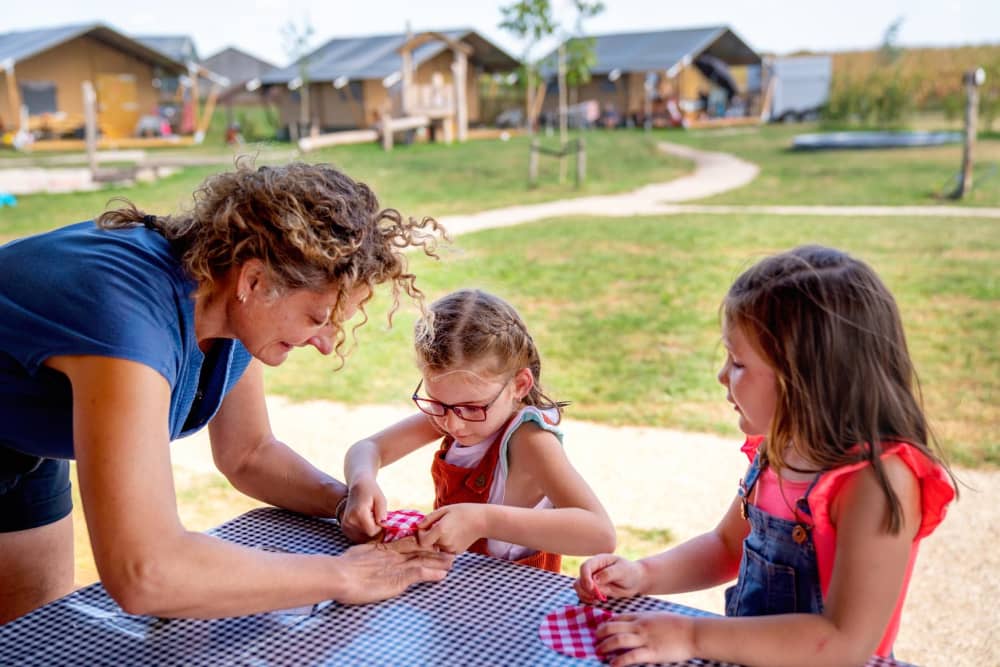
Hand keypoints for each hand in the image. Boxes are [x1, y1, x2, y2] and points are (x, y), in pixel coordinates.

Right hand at [332, 538, 454, 604]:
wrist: (339, 574)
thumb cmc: (342, 567)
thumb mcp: (357, 554)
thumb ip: (366, 553)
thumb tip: (366, 555)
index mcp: (383, 548)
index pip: (406, 543)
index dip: (420, 541)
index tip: (431, 539)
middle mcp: (393, 555)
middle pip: (418, 550)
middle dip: (434, 549)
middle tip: (449, 548)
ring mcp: (396, 565)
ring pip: (422, 560)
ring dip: (438, 561)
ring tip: (452, 561)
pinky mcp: (398, 578)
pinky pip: (419, 574)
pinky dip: (431, 574)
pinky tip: (442, 575)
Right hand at [340, 481, 386, 542]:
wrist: (358, 486)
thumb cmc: (371, 491)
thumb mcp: (381, 499)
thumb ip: (382, 512)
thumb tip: (383, 524)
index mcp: (358, 513)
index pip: (372, 532)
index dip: (380, 527)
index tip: (380, 517)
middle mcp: (349, 521)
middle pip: (367, 536)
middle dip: (375, 529)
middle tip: (375, 516)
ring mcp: (345, 525)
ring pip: (362, 538)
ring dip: (369, 531)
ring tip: (370, 518)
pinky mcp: (344, 528)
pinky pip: (357, 537)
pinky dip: (364, 532)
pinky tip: (365, 522)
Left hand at [415, 504, 483, 553]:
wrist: (482, 521)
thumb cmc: (463, 512)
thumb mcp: (444, 510)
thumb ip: (428, 519)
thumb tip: (417, 527)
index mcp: (441, 530)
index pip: (422, 541)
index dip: (421, 534)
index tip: (426, 527)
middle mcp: (445, 542)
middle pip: (429, 545)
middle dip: (429, 537)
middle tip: (435, 527)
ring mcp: (452, 549)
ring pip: (437, 548)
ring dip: (437, 541)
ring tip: (446, 530)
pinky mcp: (457, 552)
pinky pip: (445, 550)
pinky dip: (445, 544)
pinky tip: (453, 535)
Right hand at [573, 554, 644, 602]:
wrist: (635, 580)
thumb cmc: (629, 572)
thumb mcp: (622, 570)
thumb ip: (608, 574)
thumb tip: (594, 579)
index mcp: (598, 561)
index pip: (585, 567)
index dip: (585, 577)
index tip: (592, 588)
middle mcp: (592, 570)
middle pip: (580, 579)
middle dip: (586, 589)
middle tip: (598, 596)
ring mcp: (591, 579)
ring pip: (579, 587)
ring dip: (585, 595)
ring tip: (597, 599)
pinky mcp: (593, 589)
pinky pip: (583, 594)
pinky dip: (587, 599)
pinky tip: (597, 600)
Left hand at [595, 611, 694, 666]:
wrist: (694, 633)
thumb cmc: (678, 626)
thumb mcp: (658, 617)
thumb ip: (644, 619)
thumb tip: (633, 624)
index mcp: (642, 616)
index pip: (619, 617)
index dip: (606, 623)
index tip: (600, 629)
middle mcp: (641, 626)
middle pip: (614, 627)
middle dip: (601, 633)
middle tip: (595, 640)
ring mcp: (646, 639)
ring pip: (619, 639)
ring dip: (606, 645)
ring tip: (599, 651)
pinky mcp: (652, 652)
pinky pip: (631, 655)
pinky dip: (620, 660)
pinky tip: (613, 664)